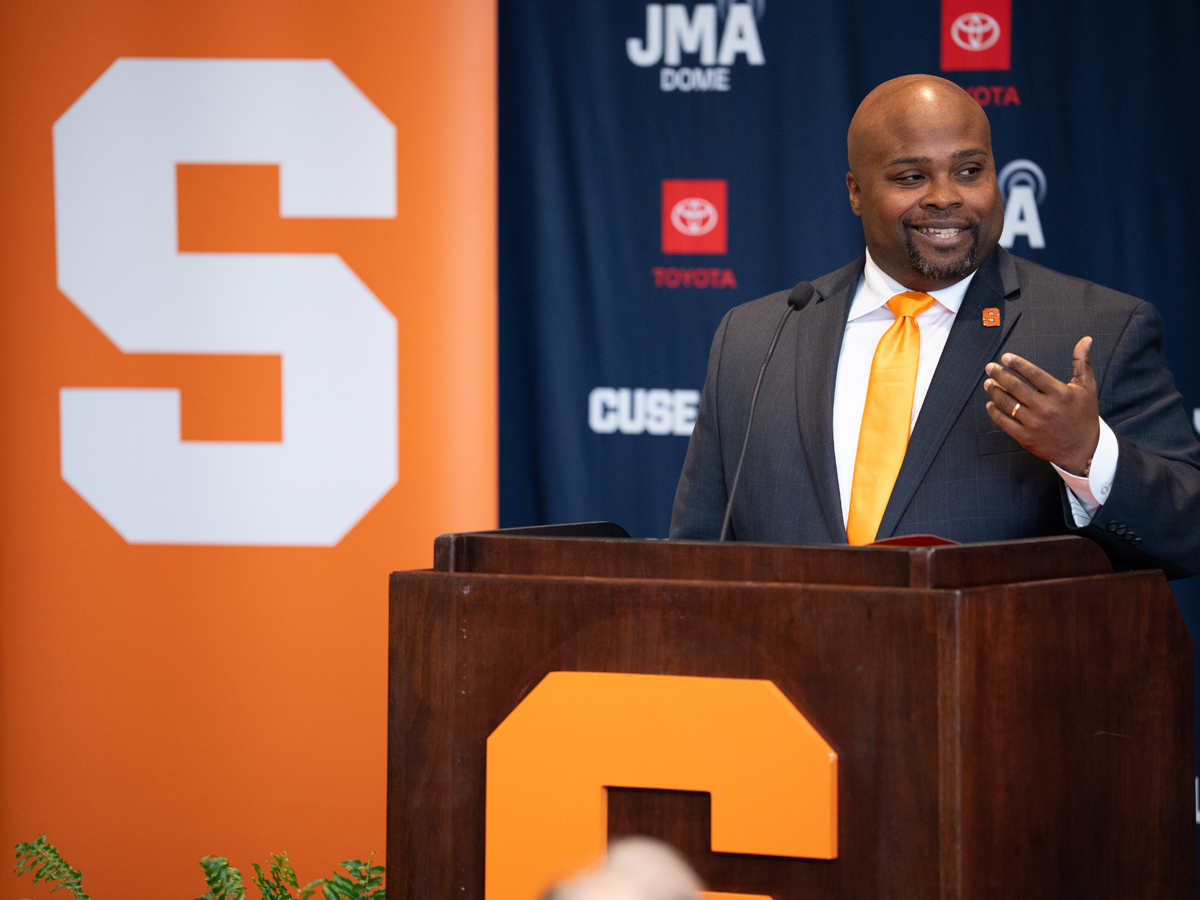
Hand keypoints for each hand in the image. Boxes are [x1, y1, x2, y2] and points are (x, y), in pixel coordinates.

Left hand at [983, 336, 1100, 475]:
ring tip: (988, 383)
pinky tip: (990, 404)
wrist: (1082, 449)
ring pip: (1007, 404)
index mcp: (1059, 393)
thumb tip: (1085, 339)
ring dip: (994, 391)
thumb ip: (1082, 362)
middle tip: (990, 368)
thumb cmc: (1083, 415)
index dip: (1017, 364)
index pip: (1033, 374)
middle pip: (1015, 387)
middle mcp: (1045, 408)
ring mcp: (1034, 424)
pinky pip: (1004, 423)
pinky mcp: (1026, 438)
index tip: (1005, 357)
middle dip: (1000, 375)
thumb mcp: (1087, 387)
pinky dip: (994, 412)